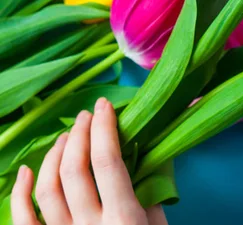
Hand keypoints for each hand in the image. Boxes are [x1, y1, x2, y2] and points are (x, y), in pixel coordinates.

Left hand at [11, 98, 168, 224]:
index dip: (103, 128)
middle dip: (80, 133)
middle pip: (74, 168)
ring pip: (47, 188)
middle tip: (87, 115)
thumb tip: (132, 158)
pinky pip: (21, 220)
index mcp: (124, 220)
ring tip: (67, 136)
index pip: (106, 161)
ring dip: (55, 154)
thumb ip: (145, 195)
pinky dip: (19, 192)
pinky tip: (26, 169)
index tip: (104, 107)